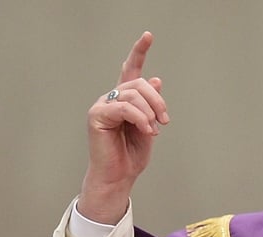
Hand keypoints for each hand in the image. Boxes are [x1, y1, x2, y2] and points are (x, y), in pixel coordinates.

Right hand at [78, 31, 169, 223]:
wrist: (119, 176)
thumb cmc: (131, 155)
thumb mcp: (149, 126)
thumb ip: (151, 105)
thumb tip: (156, 79)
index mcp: (125, 99)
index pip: (130, 69)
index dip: (139, 51)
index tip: (148, 35)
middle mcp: (112, 98)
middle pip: (139, 83)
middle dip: (158, 101)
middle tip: (165, 121)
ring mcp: (103, 105)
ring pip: (134, 94)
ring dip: (150, 112)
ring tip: (154, 130)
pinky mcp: (97, 115)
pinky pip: (125, 107)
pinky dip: (140, 118)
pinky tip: (148, 130)